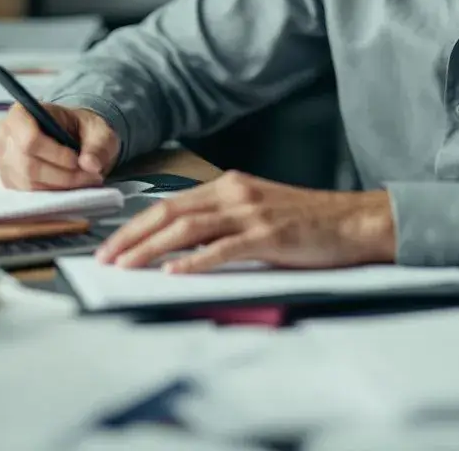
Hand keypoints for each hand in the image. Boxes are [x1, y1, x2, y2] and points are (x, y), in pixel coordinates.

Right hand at [0, 103, 119, 190]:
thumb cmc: (82, 128)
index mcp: (22, 113)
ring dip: (60, 186)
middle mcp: (5, 135)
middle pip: (28, 164)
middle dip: (62, 174)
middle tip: (90, 175)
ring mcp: (3, 159)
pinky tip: (69, 186)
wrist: (74, 138)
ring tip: (84, 180)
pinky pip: (27, 193)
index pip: (29, 138)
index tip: (77, 159)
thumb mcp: (98, 130)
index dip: (55, 153)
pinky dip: (52, 192)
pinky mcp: (9, 179)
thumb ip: (98, 145)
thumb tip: (90, 164)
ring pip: (28, 181)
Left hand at [95, 170, 395, 272]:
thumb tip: (179, 247)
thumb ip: (222, 222)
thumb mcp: (258, 212)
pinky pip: (223, 248)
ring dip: (151, 248)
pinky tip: (174, 272)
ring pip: (188, 228)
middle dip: (131, 236)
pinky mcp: (268, 235)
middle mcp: (235, 192)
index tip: (110, 245)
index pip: (170, 204)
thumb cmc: (308, 222)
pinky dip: (194, 260)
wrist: (354, 221)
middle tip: (104, 258)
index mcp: (230, 186)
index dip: (135, 225)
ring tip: (125, 266)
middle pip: (170, 212)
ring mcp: (251, 212)